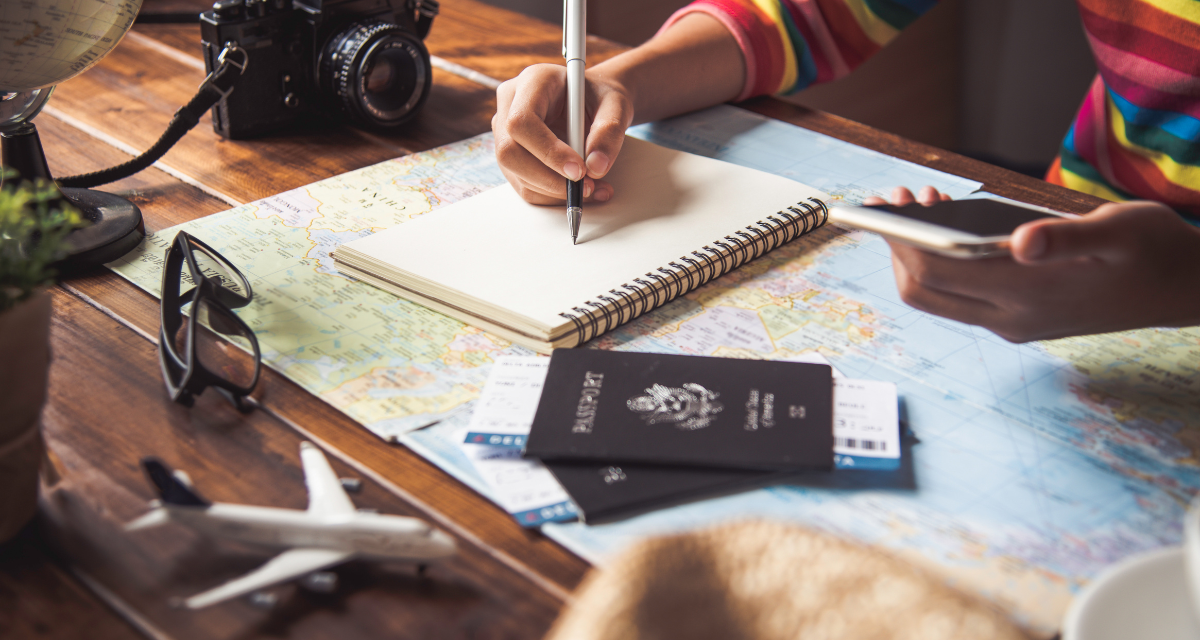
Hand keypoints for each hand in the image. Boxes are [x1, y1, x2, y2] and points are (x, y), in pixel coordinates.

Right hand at [492, 64, 631, 204]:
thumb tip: (596, 167)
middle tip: (584, 186)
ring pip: (515, 172)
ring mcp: (505, 131)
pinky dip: (552, 195)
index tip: (579, 170)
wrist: (594, 103)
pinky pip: (524, 184)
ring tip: (592, 189)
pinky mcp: (512, 155)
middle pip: (509, 151)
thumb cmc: (600, 98)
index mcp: (532, 81)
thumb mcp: (615, 105)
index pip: (522, 121)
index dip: (548, 151)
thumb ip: (609, 130)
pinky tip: (579, 190)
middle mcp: (510, 104)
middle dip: (548, 178)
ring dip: (553, 191)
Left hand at [869, 188, 1199, 340]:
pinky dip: (944, 262)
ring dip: (919, 253)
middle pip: (922, 290)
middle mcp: (1010, 319)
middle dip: (900, 246)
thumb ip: (1068, 236)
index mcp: (1027, 295)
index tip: (891, 203)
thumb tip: (1020, 241)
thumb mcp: (1120, 230)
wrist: (1185, 289)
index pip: (935, 272)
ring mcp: (1012, 323)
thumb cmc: (1154, 251)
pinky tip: (953, 224)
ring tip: (925, 203)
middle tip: (900, 199)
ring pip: (937, 295)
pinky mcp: (1018, 319)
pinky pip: (961, 296)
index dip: (902, 238)